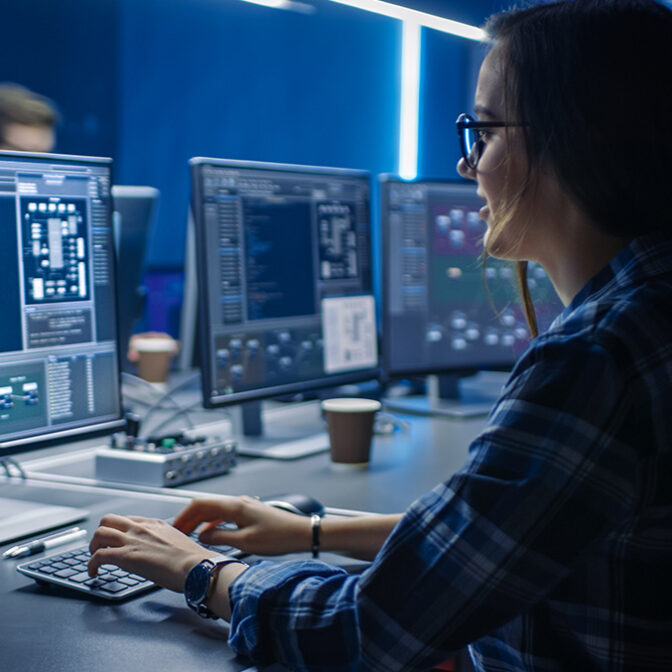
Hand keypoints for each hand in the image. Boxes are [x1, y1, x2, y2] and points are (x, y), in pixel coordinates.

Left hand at [88, 514, 215, 591]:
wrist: (194, 566)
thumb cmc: (191, 560)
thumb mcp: (177, 542)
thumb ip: (165, 542)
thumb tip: (162, 553)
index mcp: (155, 524)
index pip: (128, 519)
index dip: (118, 530)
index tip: (116, 540)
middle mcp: (141, 528)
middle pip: (108, 520)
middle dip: (100, 534)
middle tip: (100, 547)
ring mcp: (132, 541)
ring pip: (99, 533)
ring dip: (92, 547)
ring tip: (94, 559)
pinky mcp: (125, 557)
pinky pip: (98, 556)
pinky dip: (91, 565)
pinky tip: (93, 573)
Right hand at [173, 495, 311, 555]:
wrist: (302, 533)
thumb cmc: (278, 537)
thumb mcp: (245, 542)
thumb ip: (220, 538)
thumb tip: (202, 536)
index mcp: (234, 506)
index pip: (200, 504)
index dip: (183, 515)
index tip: (173, 528)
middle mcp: (238, 502)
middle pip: (205, 506)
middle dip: (189, 519)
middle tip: (177, 534)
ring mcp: (244, 506)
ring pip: (214, 510)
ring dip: (200, 521)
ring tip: (190, 536)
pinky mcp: (249, 513)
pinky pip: (225, 515)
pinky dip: (213, 523)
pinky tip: (211, 535)